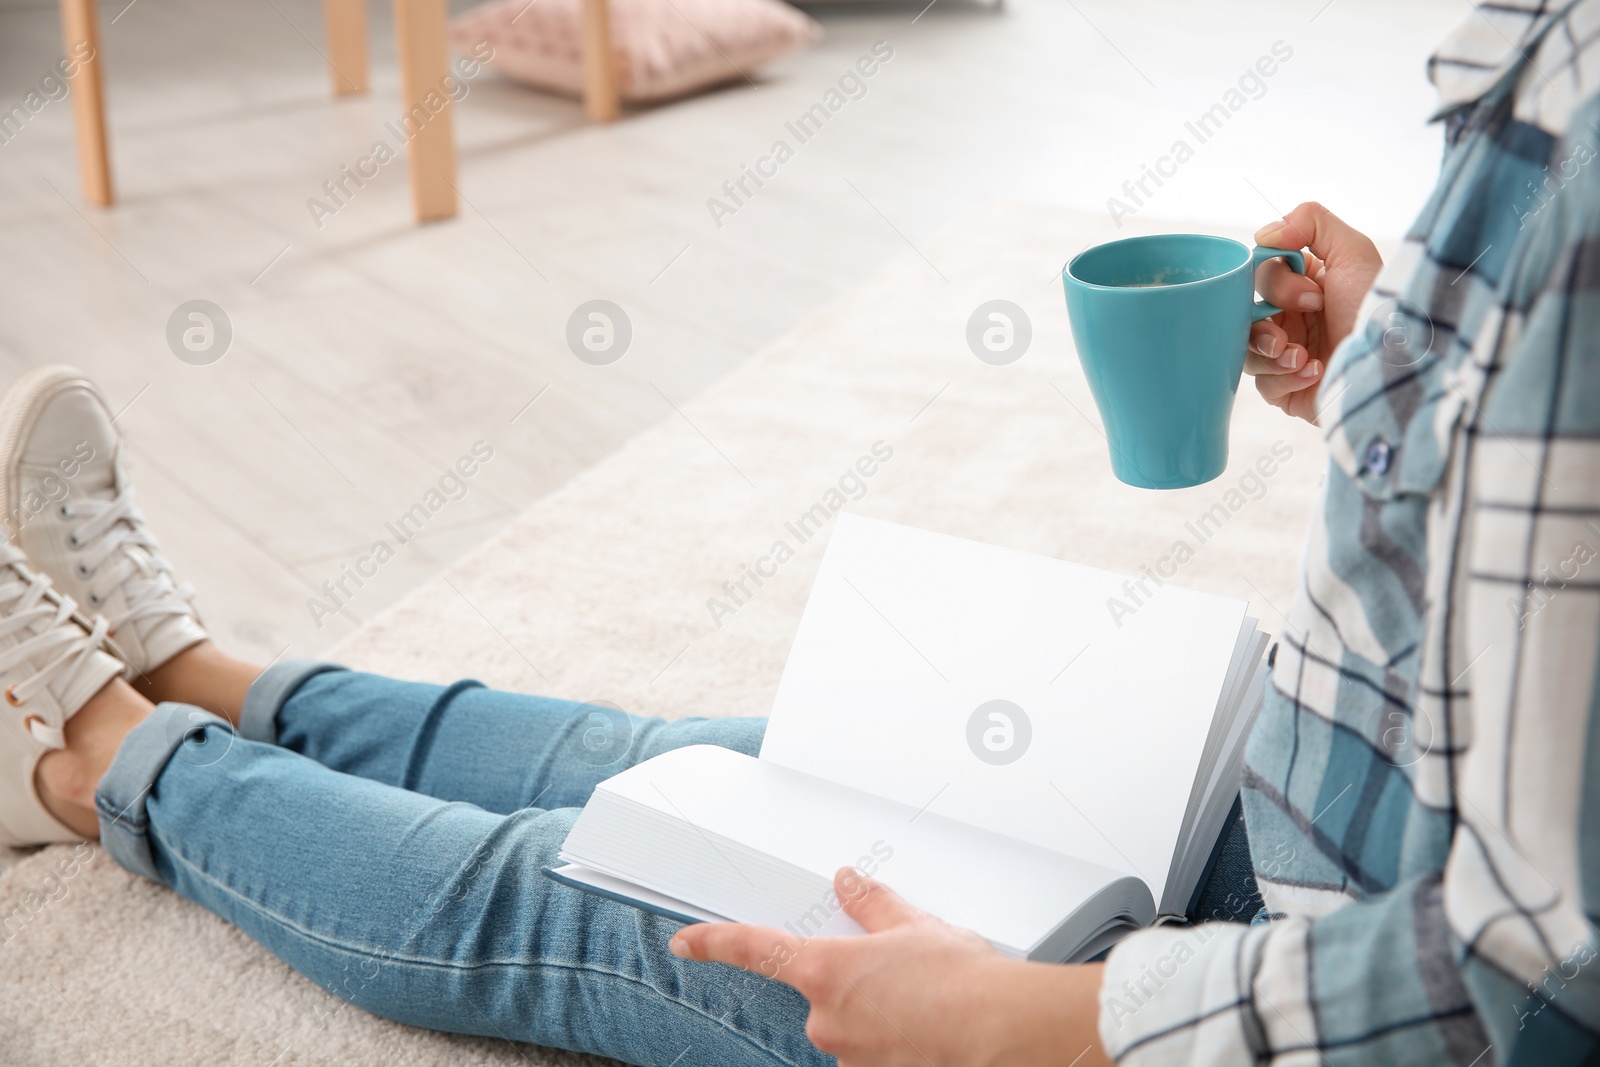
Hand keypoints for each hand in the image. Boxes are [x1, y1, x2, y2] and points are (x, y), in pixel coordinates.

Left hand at [669, 869, 1110, 1066]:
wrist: (1003, 1033)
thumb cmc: (963, 982)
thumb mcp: (914, 925)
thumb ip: (872, 904)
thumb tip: (849, 882)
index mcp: (825, 969)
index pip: (754, 949)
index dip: (714, 943)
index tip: (687, 941)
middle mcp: (827, 1017)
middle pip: (823, 992)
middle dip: (857, 982)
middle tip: (905, 975)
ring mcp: (848, 1056)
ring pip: (853, 1026)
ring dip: (880, 1014)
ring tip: (929, 1003)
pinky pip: (874, 1054)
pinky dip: (896, 1042)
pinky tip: (929, 1031)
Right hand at [1249, 202, 1382, 421]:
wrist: (1391, 367)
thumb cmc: (1376, 310)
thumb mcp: (1353, 251)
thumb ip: (1310, 222)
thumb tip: (1262, 235)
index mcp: (1304, 288)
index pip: (1260, 277)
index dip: (1276, 283)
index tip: (1312, 295)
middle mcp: (1294, 321)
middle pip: (1245, 314)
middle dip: (1269, 320)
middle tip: (1303, 325)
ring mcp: (1288, 357)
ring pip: (1246, 350)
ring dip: (1271, 351)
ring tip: (1302, 356)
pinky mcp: (1288, 391)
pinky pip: (1262, 384)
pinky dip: (1286, 378)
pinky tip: (1315, 373)